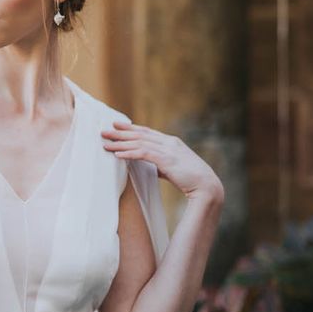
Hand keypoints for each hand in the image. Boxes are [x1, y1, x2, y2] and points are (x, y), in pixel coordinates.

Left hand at [101, 121, 223, 201]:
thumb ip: (162, 164)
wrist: (208, 186)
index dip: (131, 128)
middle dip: (120, 133)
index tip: (117, 125)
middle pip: (139, 134)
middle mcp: (168, 142)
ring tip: (106, 144)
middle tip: (104, 131)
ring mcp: (168, 150)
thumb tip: (149, 165)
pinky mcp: (166, 160)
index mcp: (171, 142)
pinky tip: (118, 155)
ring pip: (138, 143)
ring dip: (120, 143)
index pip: (147, 132)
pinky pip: (143, 154)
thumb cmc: (192, 179)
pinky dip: (129, 153)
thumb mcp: (175, 168)